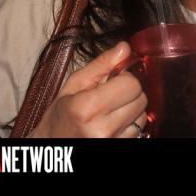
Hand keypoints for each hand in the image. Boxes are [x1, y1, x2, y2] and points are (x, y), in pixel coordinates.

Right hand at [29, 42, 147, 137]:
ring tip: (110, 112)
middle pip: (141, 98)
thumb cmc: (61, 116)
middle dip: (129, 93)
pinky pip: (140, 130)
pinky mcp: (121, 148)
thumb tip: (125, 47)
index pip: (131, 83)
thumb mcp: (74, 85)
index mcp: (87, 107)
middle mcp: (102, 129)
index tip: (112, 81)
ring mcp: (113, 142)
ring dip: (131, 109)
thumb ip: (102, 64)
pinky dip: (130, 124)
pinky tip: (113, 124)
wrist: (53, 146)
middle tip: (110, 97)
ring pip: (143, 114)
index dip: (124, 78)